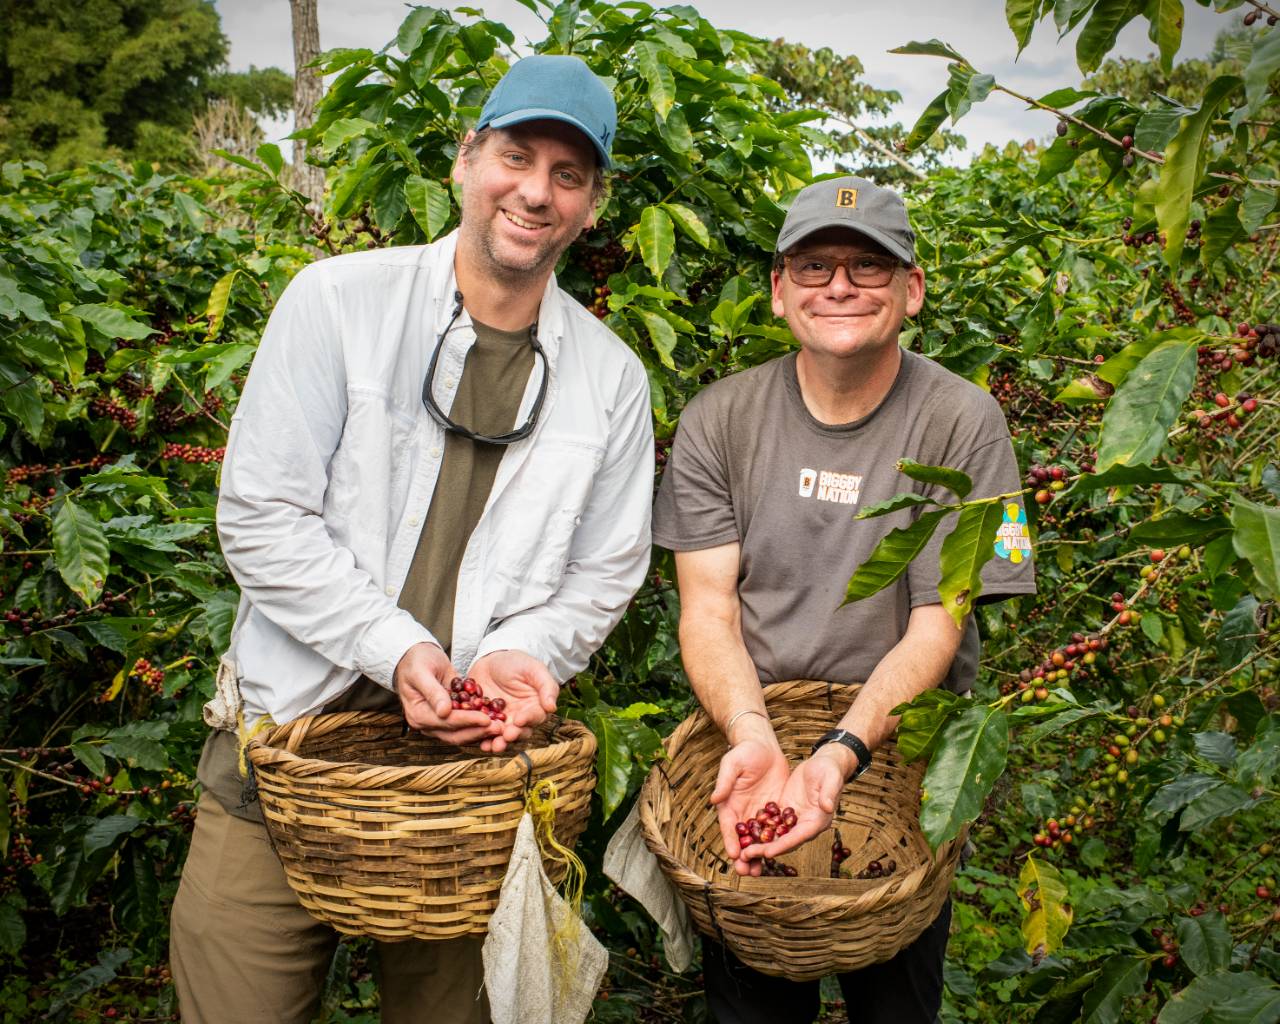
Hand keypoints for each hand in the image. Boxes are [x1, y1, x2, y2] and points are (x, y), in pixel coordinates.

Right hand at [394, 642, 496, 744]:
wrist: (416, 656)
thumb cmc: (417, 661)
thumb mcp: (422, 672)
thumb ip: (433, 692)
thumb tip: (444, 712)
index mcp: (418, 714)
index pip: (446, 722)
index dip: (467, 721)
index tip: (486, 719)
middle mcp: (427, 723)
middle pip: (455, 734)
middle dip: (478, 731)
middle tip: (499, 728)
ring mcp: (438, 722)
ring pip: (462, 733)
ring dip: (481, 731)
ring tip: (500, 727)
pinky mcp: (449, 717)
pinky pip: (465, 724)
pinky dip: (479, 724)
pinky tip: (495, 720)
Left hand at [467, 649, 558, 752]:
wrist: (492, 660)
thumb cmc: (518, 662)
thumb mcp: (534, 669)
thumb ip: (546, 687)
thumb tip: (552, 708)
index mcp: (535, 707)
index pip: (535, 717)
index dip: (527, 720)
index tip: (519, 720)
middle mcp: (520, 718)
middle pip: (519, 732)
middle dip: (512, 736)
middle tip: (506, 736)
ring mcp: (502, 721)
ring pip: (502, 736)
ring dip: (497, 743)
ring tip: (491, 746)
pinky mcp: (485, 721)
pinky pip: (484, 731)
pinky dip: (481, 737)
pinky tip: (479, 742)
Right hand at [709, 735, 790, 875]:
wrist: (764, 745)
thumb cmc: (744, 751)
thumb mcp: (732, 764)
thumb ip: (725, 782)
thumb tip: (714, 799)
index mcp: (729, 803)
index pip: (728, 826)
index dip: (730, 841)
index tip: (733, 855)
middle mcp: (743, 811)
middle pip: (742, 838)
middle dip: (743, 856)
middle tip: (746, 872)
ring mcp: (758, 813)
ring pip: (757, 839)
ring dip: (757, 855)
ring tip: (759, 872)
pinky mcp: (773, 810)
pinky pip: (774, 830)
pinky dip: (774, 843)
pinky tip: (778, 856)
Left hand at [745, 747, 848, 861]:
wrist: (824, 764)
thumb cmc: (830, 769)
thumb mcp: (830, 778)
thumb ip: (829, 793)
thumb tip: (828, 806)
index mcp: (817, 820)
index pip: (798, 837)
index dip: (783, 846)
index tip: (767, 853)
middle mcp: (805, 824)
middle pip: (784, 842)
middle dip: (766, 850)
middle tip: (747, 856)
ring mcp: (794, 819)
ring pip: (775, 836)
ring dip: (760, 845)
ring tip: (742, 852)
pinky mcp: (785, 810)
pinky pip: (771, 824)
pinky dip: (759, 830)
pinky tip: (743, 834)